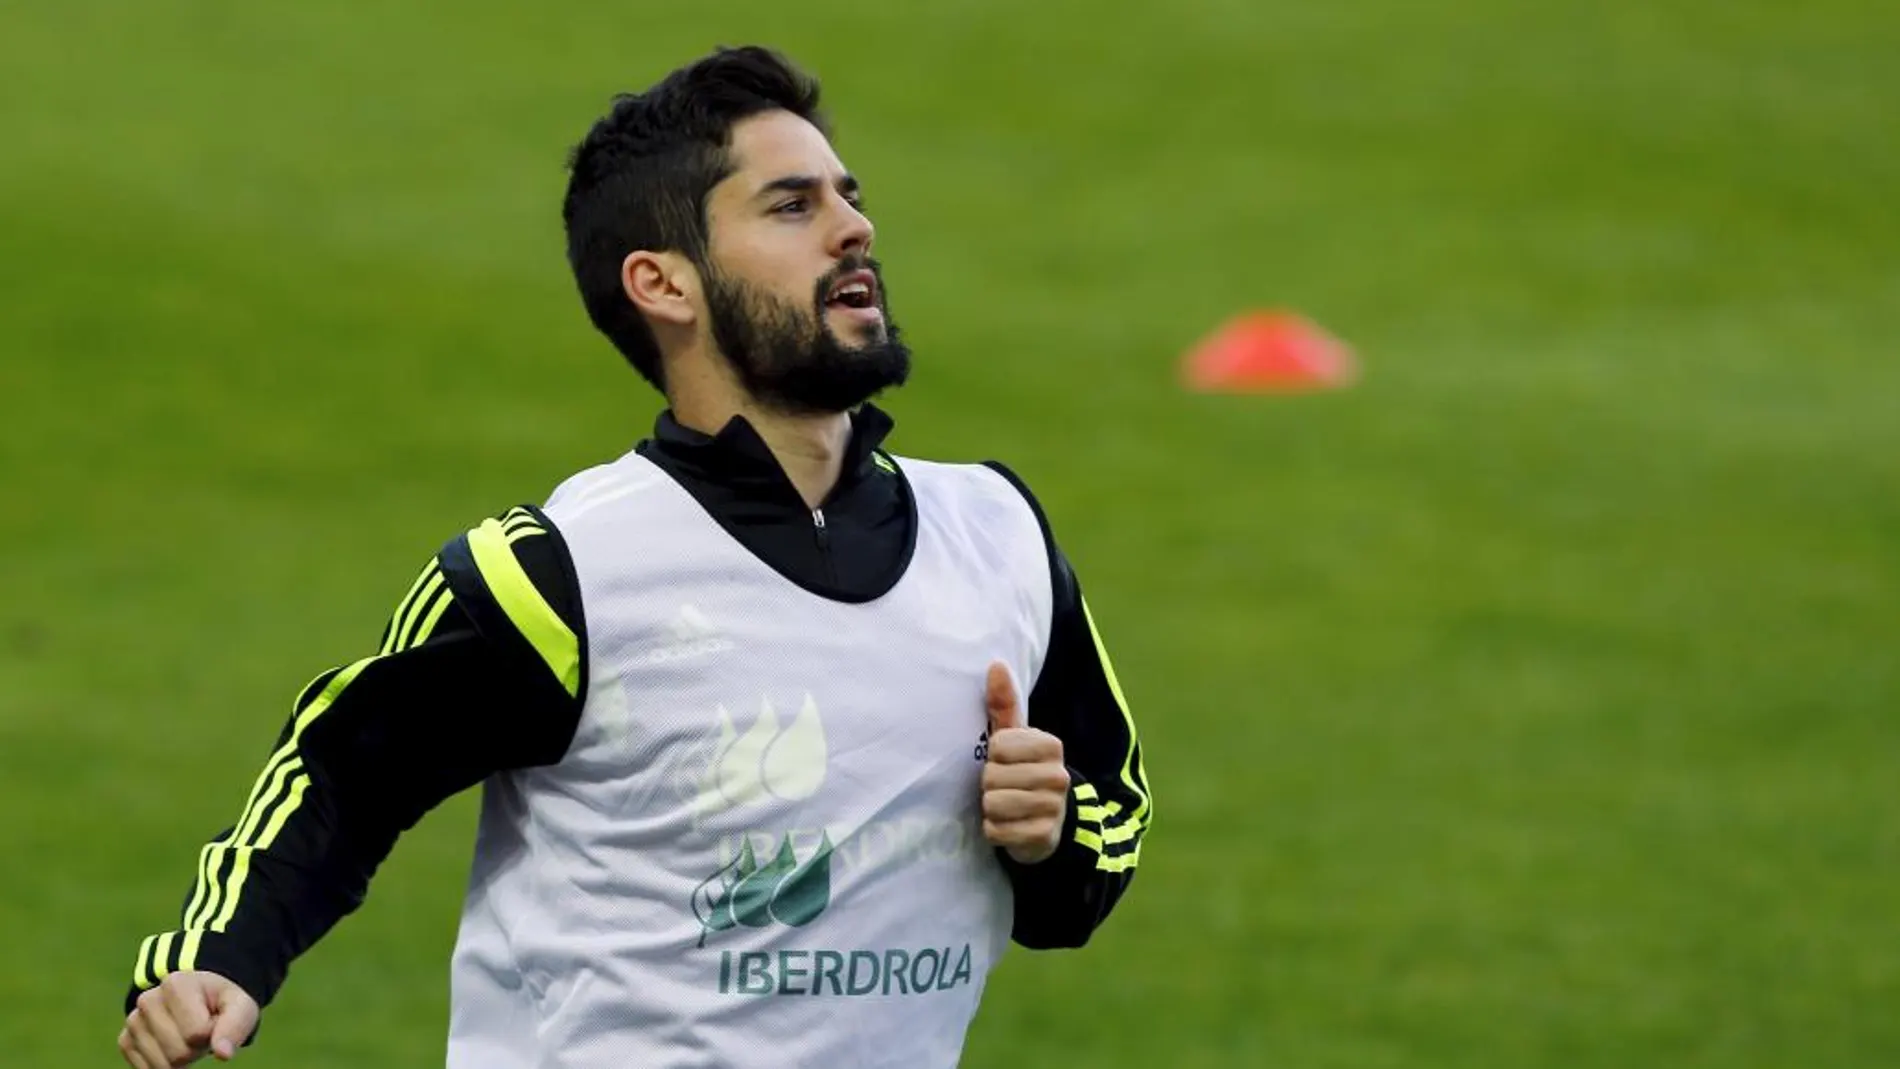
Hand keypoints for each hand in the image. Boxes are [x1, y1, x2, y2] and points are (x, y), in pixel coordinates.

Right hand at [119, 971, 257, 1066]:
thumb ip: (236, 1026)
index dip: (212, 1034)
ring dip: (182, 1060)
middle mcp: (147, 1000)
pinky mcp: (125, 1040)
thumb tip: (223, 1054)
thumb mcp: (240, 1007)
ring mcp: (133, 1021)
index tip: (213, 1019)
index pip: (196, 1033)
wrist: (199, 999)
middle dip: (196, 1049)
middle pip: (178, 1053)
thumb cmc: (221, 1004)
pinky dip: (165, 1066)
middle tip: (202, 1032)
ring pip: (162, 1066)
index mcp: (176, 984)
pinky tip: (172, 1046)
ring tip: (188, 1038)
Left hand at [980, 661, 1068, 864]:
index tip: (1004, 763)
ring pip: (993, 804)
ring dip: (990, 809)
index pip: (997, 746)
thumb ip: (1003, 704)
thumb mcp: (1013, 739)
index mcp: (1051, 745)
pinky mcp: (1044, 836)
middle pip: (992, 777)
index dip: (992, 757)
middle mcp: (1058, 775)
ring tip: (1005, 807)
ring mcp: (1054, 808)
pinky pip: (997, 831)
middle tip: (1005, 788)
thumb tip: (995, 663)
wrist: (1048, 823)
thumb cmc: (1021, 772)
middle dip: (990, 786)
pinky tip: (1009, 827)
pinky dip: (995, 832)